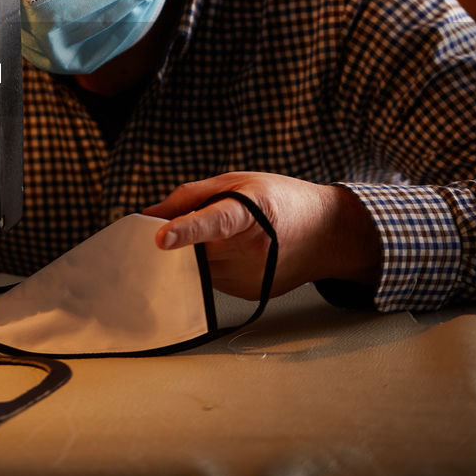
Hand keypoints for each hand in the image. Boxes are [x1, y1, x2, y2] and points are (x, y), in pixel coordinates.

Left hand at [142, 172, 380, 300]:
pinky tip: (231, 253)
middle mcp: (252, 248)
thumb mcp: (237, 182)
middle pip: (196, 250)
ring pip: (200, 269)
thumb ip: (189, 195)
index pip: (215, 222)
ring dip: (196, 254)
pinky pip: (212, 281)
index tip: (162, 238)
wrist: (325, 232)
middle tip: (180, 227)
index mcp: (250, 211)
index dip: (187, 229)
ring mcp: (251, 275)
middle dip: (180, 240)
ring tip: (223, 236)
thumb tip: (149, 214)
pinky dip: (210, 267)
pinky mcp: (248, 293)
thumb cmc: (279, 199)